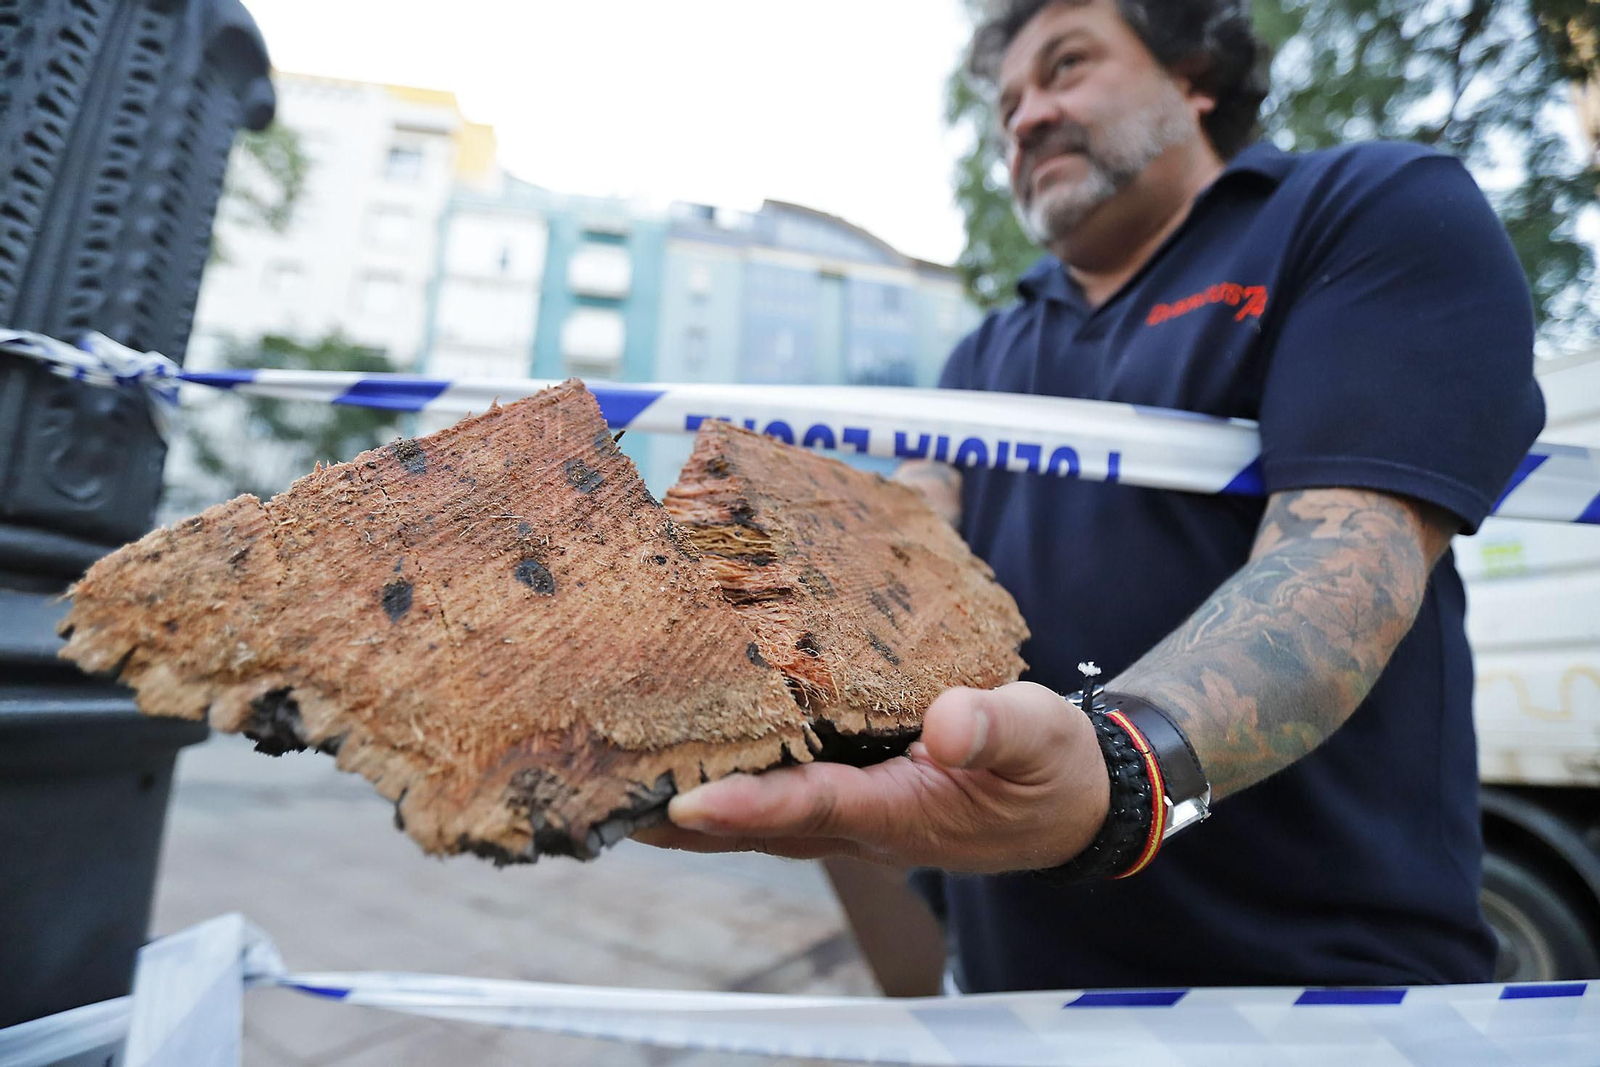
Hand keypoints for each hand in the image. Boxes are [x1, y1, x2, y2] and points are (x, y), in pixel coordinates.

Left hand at [634, 681, 1109, 872]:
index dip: (748, 804)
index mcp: (902, 811)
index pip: (812, 807)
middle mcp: (860, 822)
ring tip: (612, 780)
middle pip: (754, 824)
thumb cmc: (1048, 769)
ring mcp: (849, 815)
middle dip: (679, 815)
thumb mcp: (1040, 737)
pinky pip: (773, 795)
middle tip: (602, 794)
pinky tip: (683, 755)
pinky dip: (723, 784)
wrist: (1064, 805)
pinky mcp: (847, 795)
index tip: (685, 797)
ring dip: (685, 807)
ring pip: (754, 816)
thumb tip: (944, 725)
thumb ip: (996, 728)